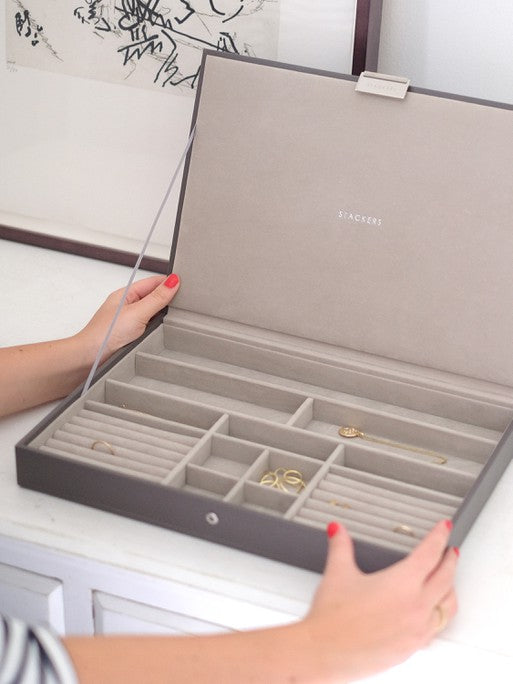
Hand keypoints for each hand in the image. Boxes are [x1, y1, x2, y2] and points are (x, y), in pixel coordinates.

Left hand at [78, 273, 179, 362]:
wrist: (89, 357)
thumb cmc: (104, 335)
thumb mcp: (138, 313)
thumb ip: (157, 298)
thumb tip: (173, 282)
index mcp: (126, 294)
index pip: (153, 282)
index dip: (169, 283)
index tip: (185, 286)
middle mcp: (126, 305)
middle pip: (153, 296)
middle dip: (167, 300)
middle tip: (182, 305)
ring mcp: (127, 320)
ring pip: (151, 312)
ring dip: (161, 315)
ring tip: (172, 318)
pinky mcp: (128, 334)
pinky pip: (147, 326)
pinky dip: (156, 327)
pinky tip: (160, 332)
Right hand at [304, 520, 457, 681]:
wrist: (325, 652)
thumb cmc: (333, 618)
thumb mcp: (338, 573)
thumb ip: (341, 546)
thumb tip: (338, 530)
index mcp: (402, 583)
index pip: (430, 553)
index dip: (439, 536)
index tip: (444, 527)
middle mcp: (416, 606)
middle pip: (445, 577)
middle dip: (449, 560)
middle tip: (450, 550)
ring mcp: (417, 629)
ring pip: (447, 605)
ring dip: (450, 588)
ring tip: (448, 579)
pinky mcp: (412, 647)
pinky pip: (437, 628)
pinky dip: (440, 614)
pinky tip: (434, 613)